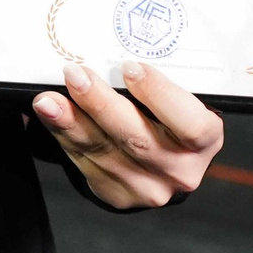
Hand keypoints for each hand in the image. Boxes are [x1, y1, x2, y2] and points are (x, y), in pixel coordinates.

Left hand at [32, 61, 223, 209]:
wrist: (160, 164)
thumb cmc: (169, 118)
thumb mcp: (178, 101)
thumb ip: (156, 86)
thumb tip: (114, 58)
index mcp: (204, 139)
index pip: (188, 121)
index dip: (158, 94)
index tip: (129, 67)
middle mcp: (180, 169)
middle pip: (137, 137)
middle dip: (100, 103)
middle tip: (75, 74)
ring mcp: (148, 187)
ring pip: (103, 150)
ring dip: (70, 121)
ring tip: (48, 99)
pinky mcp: (117, 194)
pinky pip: (85, 162)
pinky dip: (63, 134)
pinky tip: (49, 115)